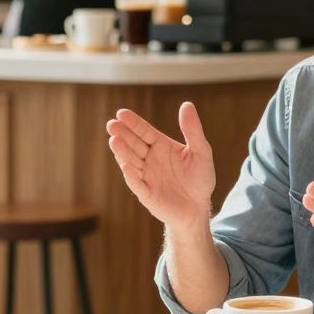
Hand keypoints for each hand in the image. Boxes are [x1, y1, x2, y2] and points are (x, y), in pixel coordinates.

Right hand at [106, 102, 215, 228]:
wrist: (199, 208)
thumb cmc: (200, 179)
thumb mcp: (201, 151)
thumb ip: (193, 129)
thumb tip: (187, 104)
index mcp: (161, 146)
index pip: (144, 131)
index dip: (133, 123)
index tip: (121, 113)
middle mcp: (150, 159)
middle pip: (134, 144)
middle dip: (123, 134)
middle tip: (112, 125)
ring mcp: (146, 176)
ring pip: (131, 162)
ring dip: (122, 152)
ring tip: (114, 140)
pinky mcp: (147, 194)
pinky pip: (137, 184)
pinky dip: (131, 176)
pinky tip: (125, 165)